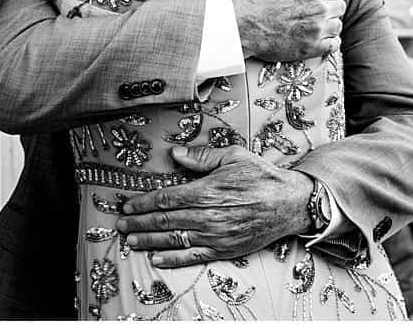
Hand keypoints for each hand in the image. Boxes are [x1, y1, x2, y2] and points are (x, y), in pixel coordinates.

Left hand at [116, 145, 312, 267]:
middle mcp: (209, 216)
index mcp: (209, 190)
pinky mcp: (224, 249)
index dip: (144, 203)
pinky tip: (157, 258)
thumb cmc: (263, 177)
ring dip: (149, 241)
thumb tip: (176, 154)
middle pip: (165, 220)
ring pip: (174, 239)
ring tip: (131, 241)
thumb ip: (202, 156)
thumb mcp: (234, 156)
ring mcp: (216, 235)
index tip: (128, 206)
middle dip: (139, 223)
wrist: (291, 204)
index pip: (167, 198)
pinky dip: (173, 258)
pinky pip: (193, 256)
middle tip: (121, 226)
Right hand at [231, 0, 346, 61]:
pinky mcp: (310, 48)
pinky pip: (332, 45)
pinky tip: (316, 37)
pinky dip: (328, 41)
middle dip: (330, 4)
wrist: (238, 24)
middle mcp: (320, 7)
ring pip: (337, 26)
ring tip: (315, 21)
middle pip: (339, 6)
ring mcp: (316, 29)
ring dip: (329, 23)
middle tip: (314, 6)